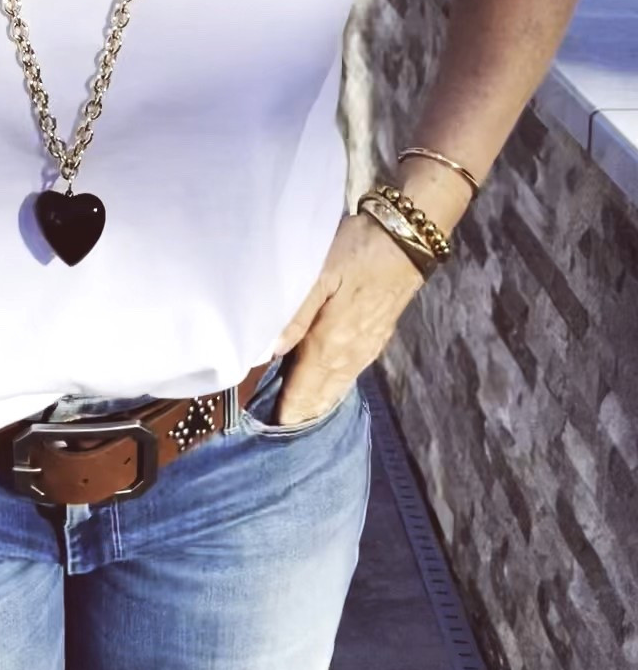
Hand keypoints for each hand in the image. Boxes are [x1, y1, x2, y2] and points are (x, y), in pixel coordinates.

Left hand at [270, 210, 424, 425]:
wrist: (406, 240)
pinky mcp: (376, 339)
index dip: (285, 411)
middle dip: (298, 413)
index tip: (263, 429)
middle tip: (274, 428)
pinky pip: (349, 375)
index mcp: (331, 344)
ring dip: (317, 404)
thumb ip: (295, 314)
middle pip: (319, 396)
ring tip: (296, 418)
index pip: (303, 391)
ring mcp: (366, 349)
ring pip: (336, 388)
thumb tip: (270, 352)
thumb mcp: (319, 275)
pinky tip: (327, 390)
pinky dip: (333, 389)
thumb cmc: (356, 251)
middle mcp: (349, 355)